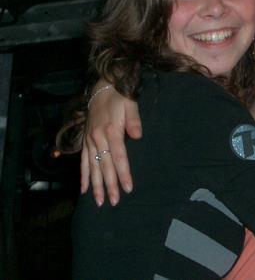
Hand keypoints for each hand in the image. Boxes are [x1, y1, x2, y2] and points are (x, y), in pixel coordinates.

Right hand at [81, 82, 141, 205]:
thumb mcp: (130, 104)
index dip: (123, 174)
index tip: (128, 188)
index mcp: (111, 131)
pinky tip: (83, 188)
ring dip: (95, 185)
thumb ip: (134, 121)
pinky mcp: (85, 139)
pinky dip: (83, 175)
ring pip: (92, 167)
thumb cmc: (120, 95)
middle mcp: (97, 138)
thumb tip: (138, 136)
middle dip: (109, 185)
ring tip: (99, 201)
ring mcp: (90, 140)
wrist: (104, 85)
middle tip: (114, 202)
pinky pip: (83, 160)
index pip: (118, 157)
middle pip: (104, 166)